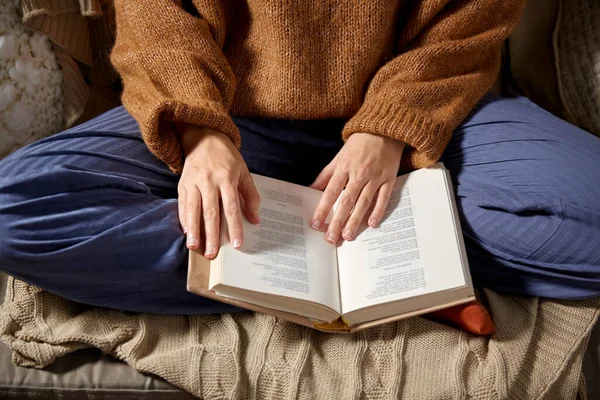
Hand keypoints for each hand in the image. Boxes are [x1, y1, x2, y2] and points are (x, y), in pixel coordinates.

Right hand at [177, 124, 259, 257]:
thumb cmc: (227, 158)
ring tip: (195, 247)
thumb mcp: (244, 172)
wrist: (204, 138)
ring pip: (193, 210)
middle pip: (211, 212)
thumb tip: (255, 220)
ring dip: (194, 230)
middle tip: (213, 253)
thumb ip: (251, 197)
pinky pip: (182, 205)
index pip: (232, 207)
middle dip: (212, 234)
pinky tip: (186, 232)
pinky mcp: (182, 184)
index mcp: (227, 178)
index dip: (234, 227)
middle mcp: (209, 181)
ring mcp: (193, 182)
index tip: (236, 244)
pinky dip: (184, 219)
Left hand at [310, 133, 404, 242]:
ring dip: (355, 221)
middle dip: (337, 221)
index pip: (331, 192)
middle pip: (346, 201)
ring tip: (348, 236)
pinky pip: (383, 198)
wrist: (383, 130)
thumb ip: (326, 175)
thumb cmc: (359, 145)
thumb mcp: (339, 157)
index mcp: (344, 167)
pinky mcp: (389, 179)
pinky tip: (372, 224)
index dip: (323, 209)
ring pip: (363, 202)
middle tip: (331, 238)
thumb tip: (311, 189)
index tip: (316, 224)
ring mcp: (375, 177)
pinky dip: (378, 211)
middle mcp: (359, 174)